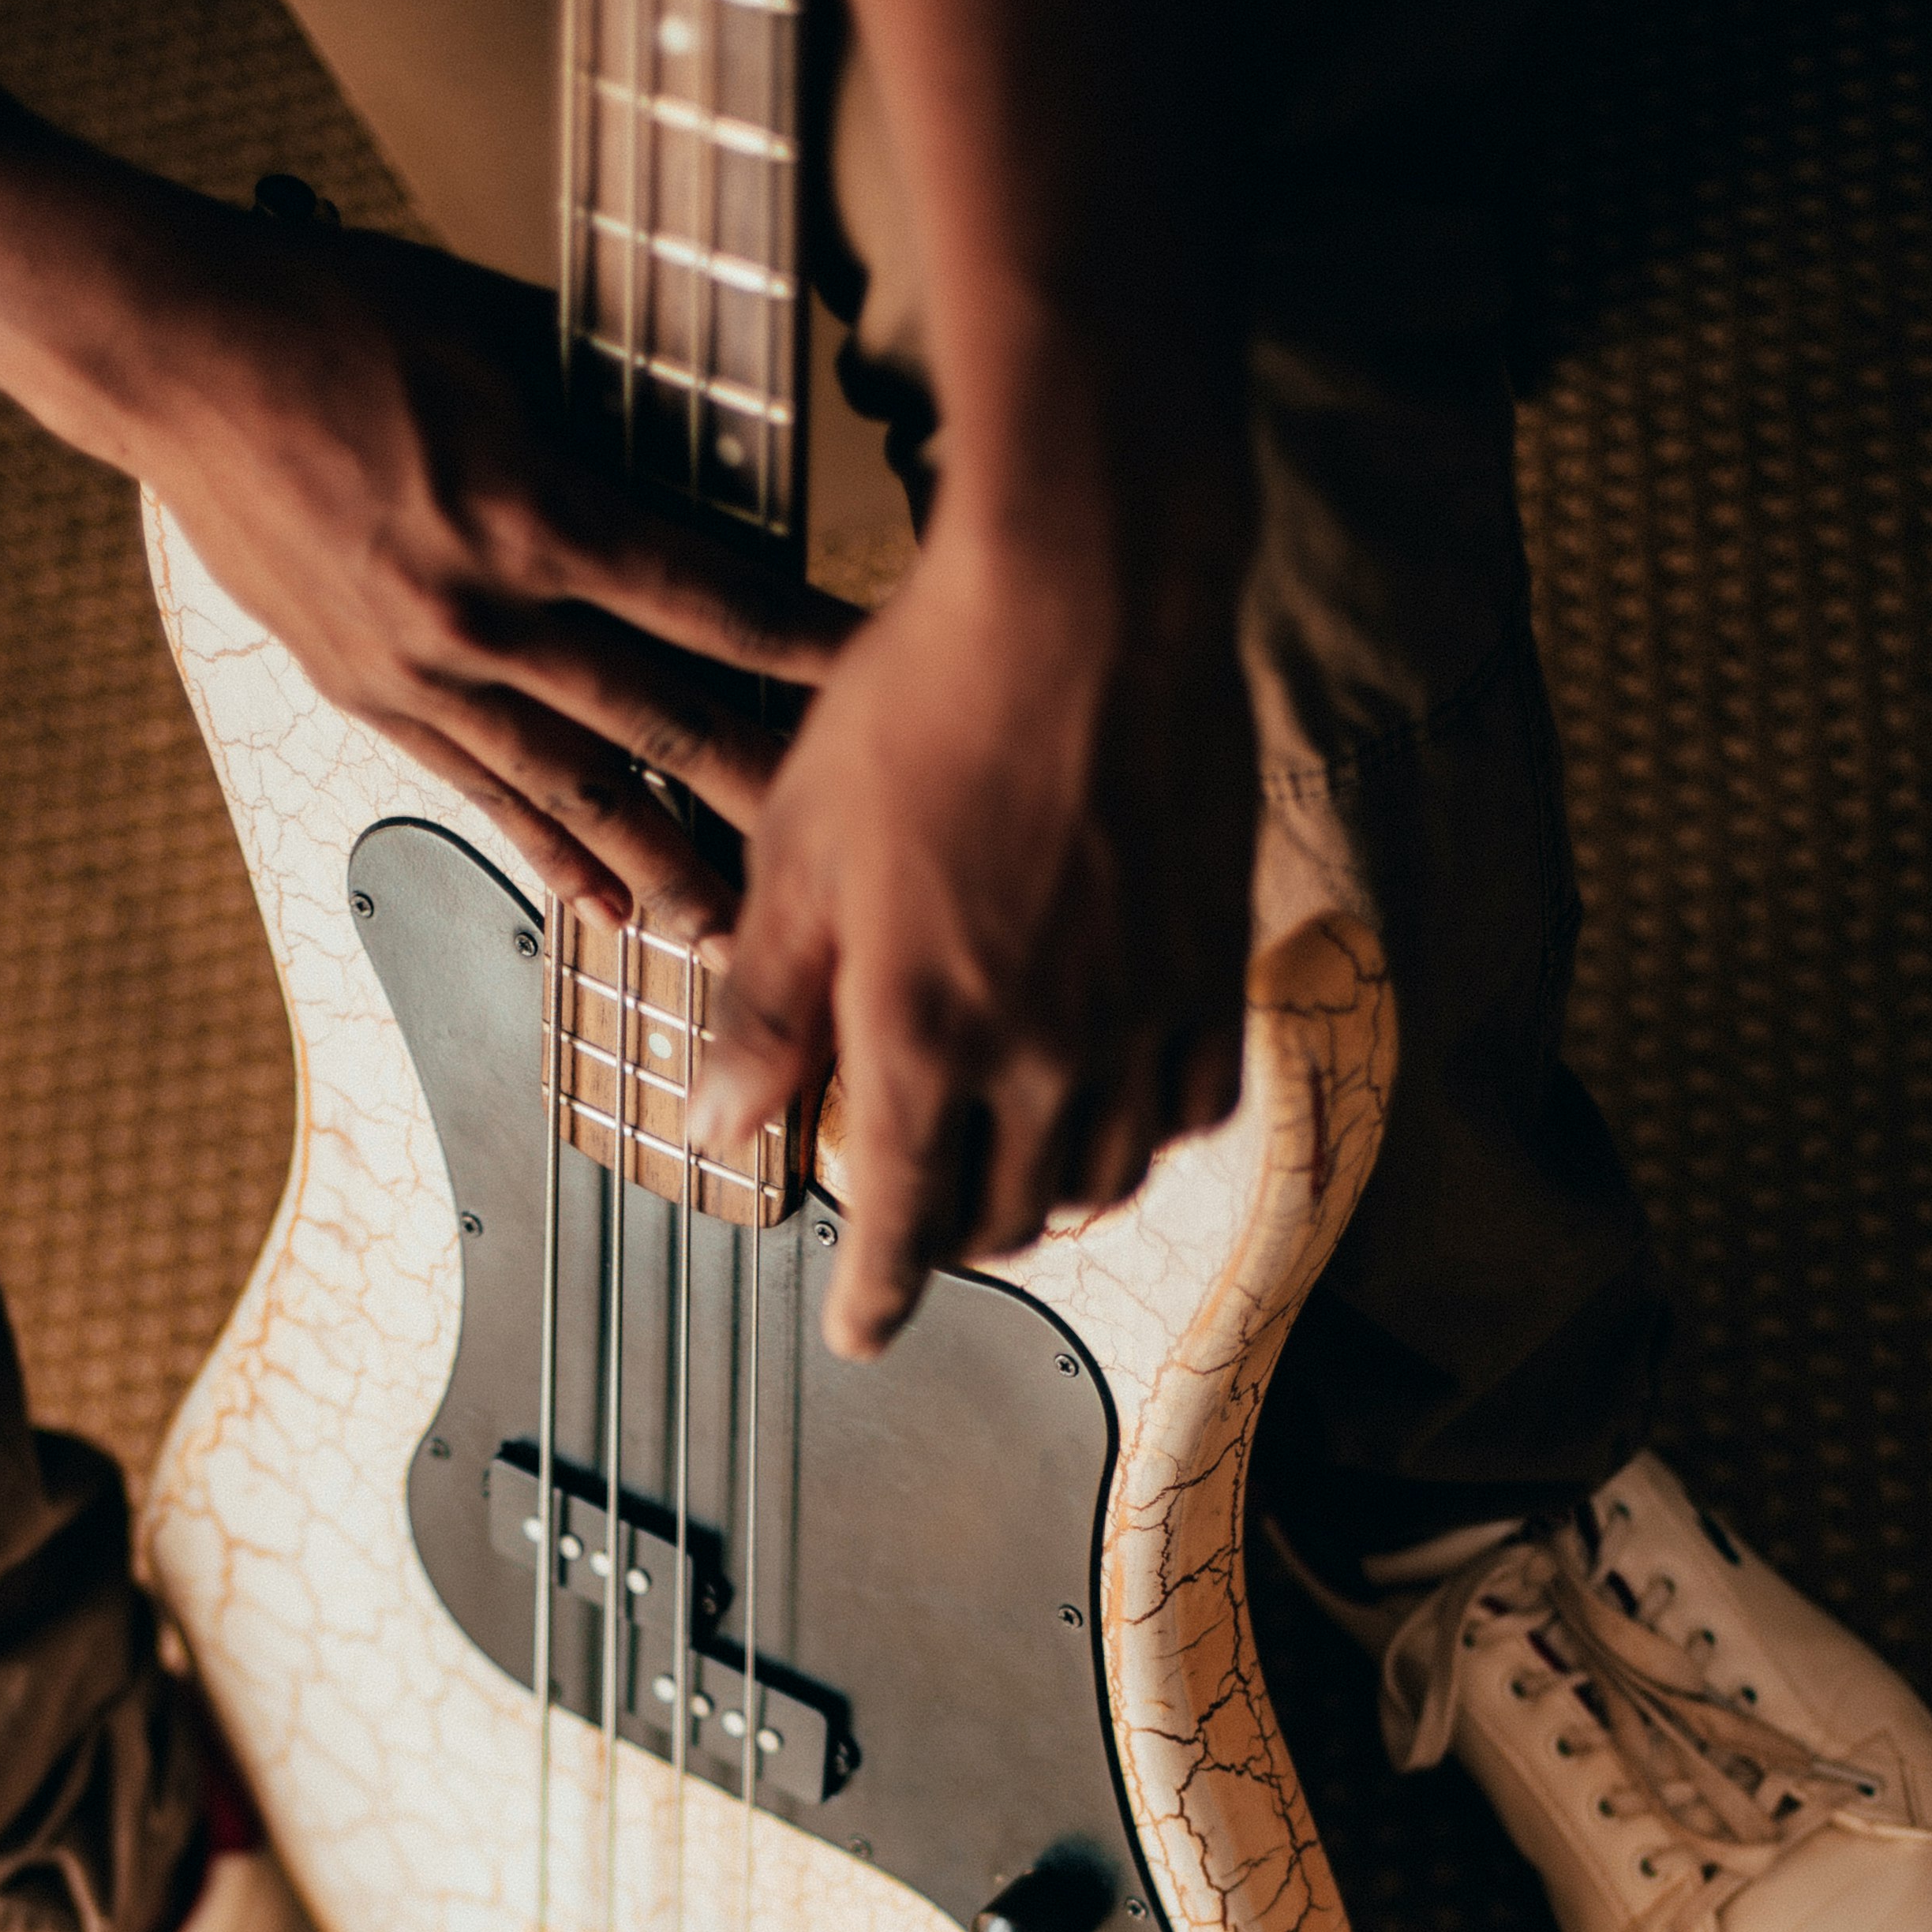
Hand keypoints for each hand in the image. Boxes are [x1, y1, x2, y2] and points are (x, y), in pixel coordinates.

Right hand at [101, 211, 857, 936]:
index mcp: (530, 509)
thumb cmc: (328, 313)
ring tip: (734, 927)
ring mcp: (422, 668)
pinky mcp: (370, 694)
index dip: (807, 649)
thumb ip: (600, 408)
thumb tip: (696, 452)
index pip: (710, 601)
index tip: (883, 680)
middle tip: (842, 853)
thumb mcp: (495, 334)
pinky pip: (481, 792)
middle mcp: (482, 612)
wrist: (172, 356)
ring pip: (574, 789)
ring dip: (663, 862)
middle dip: (763, 788)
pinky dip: (549, 855)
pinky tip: (604, 906)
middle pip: (660, 721)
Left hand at [688, 470, 1259, 1356]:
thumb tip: (717, 1121)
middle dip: (950, 1239)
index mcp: (925, 1037)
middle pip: (1004, 1215)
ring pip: (1104, 1177)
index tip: (861, 1331)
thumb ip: (769, 1006)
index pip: (902, 1223)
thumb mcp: (799, 852)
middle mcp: (1045, 1054)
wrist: (1088, 601)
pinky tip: (1115, 1107)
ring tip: (1011, 1176)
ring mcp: (1142, 1015)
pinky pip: (1192, 1102)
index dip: (877, 1295)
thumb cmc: (926, 702)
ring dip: (1046, 1198)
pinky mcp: (1214, 965)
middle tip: (918, 1216)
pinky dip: (1145, 1131)